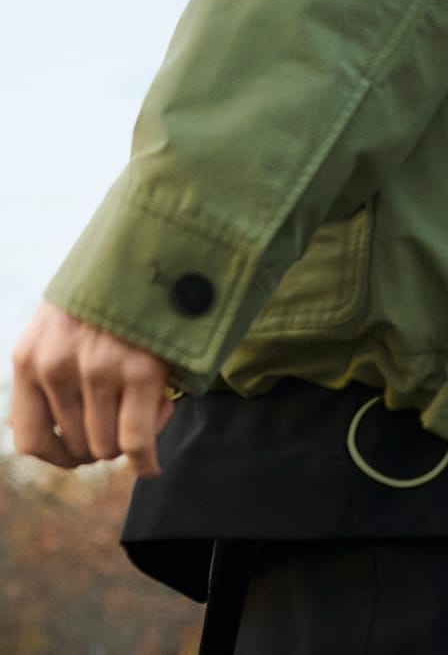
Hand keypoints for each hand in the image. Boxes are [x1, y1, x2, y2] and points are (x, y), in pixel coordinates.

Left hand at [9, 299, 176, 475]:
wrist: (158, 242)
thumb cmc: (114, 286)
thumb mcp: (64, 320)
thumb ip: (53, 365)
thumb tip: (55, 435)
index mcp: (30, 356)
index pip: (30, 438)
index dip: (58, 456)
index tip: (81, 455)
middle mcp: (58, 366)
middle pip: (75, 446)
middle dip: (102, 446)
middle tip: (129, 424)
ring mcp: (100, 369)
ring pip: (106, 446)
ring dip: (128, 443)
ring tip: (151, 412)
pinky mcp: (143, 369)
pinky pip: (137, 439)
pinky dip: (145, 458)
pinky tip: (151, 464)